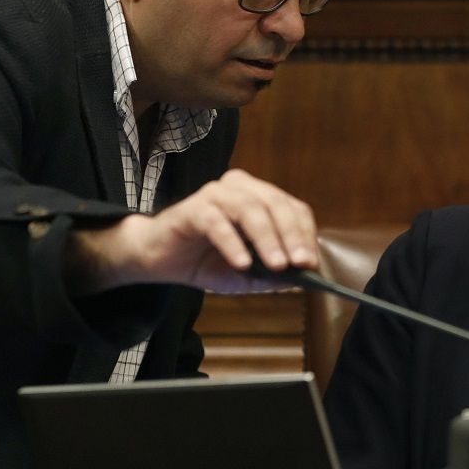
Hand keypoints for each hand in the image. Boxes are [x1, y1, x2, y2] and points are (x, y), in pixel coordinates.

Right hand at [66, 169, 318, 293]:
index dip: (304, 234)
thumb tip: (299, 280)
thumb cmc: (206, 261)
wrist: (158, 259)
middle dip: (291, 236)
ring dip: (267, 239)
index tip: (310, 262)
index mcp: (259, 197)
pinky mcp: (192, 208)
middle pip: (275, 204)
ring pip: (250, 209)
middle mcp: (239, 188)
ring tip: (277, 266)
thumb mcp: (245, 275)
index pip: (293, 208)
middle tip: (300, 263)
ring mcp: (215, 195)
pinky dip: (232, 243)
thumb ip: (271, 276)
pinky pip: (217, 223)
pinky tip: (241, 264)